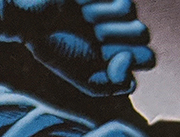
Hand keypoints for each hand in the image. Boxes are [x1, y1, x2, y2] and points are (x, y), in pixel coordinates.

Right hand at [12, 0, 154, 95]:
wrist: (31, 20)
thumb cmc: (55, 50)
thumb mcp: (84, 79)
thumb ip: (112, 85)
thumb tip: (128, 59)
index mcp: (118, 55)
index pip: (148, 58)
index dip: (132, 59)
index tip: (106, 57)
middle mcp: (121, 31)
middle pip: (143, 33)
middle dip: (117, 38)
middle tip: (94, 37)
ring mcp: (116, 11)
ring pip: (131, 15)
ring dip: (105, 21)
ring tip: (85, 21)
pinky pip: (125, 4)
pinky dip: (103, 8)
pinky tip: (84, 8)